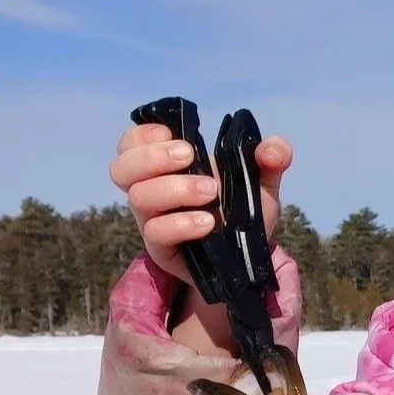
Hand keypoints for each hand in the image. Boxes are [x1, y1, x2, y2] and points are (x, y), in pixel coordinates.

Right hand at [110, 121, 290, 285]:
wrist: (249, 258)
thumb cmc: (243, 210)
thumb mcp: (262, 181)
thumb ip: (272, 157)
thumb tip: (272, 150)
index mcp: (165, 166)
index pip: (130, 143)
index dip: (144, 135)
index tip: (179, 137)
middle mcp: (151, 190)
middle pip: (121, 168)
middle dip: (153, 157)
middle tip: (190, 156)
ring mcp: (153, 220)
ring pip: (137, 198)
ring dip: (175, 189)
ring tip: (211, 192)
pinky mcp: (161, 249)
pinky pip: (156, 232)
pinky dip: (181, 223)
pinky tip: (208, 223)